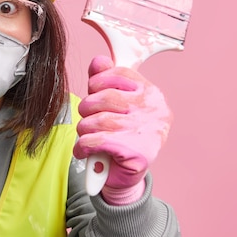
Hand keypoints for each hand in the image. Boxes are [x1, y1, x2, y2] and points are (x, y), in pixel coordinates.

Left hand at [73, 55, 172, 204]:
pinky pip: (96, 141)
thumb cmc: (119, 135)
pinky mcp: (137, 153)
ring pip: (98, 120)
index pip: (119, 73)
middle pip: (106, 97)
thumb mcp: (113, 104)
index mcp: (151, 93)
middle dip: (87, 108)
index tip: (93, 93)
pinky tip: (84, 150)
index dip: (98, 82)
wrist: (124, 176)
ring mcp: (148, 132)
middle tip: (87, 119)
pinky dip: (83, 146)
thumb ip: (104, 81)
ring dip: (85, 130)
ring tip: (87, 136)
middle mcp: (154, 110)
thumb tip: (98, 61)